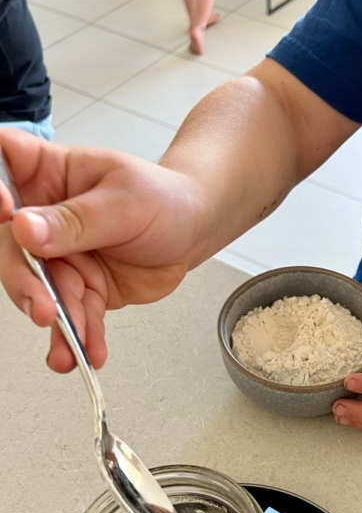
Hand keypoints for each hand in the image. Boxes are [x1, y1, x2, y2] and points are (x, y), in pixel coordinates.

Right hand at [0, 129, 201, 372]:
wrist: (192, 232)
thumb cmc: (163, 199)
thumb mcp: (125, 202)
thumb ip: (76, 220)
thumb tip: (26, 228)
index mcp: (48, 173)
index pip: (4, 161)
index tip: (4, 209)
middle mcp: (44, 216)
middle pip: (11, 247)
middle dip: (25, 283)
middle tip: (43, 306)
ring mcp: (60, 256)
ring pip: (40, 290)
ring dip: (55, 320)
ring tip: (69, 344)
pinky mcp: (81, 288)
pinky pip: (74, 316)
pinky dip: (81, 337)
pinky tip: (88, 351)